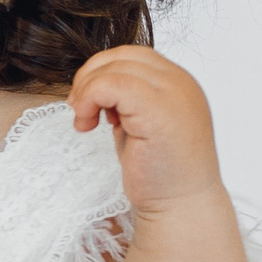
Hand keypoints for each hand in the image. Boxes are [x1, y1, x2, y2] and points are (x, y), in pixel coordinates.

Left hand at [67, 47, 226, 214]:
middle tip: (80, 109)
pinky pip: (112, 84)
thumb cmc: (161, 172)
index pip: (133, 55)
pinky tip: (88, 125)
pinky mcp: (159, 111)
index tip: (91, 103)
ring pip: (114, 68)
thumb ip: (127, 98)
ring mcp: (173, 94)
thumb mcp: (141, 124)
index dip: (104, 72)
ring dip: (87, 91)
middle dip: (90, 78)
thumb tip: (94, 83)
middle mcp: (180, 82)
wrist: (181, 205)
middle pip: (122, 56)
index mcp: (178, 82)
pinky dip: (90, 99)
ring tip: (85, 120)